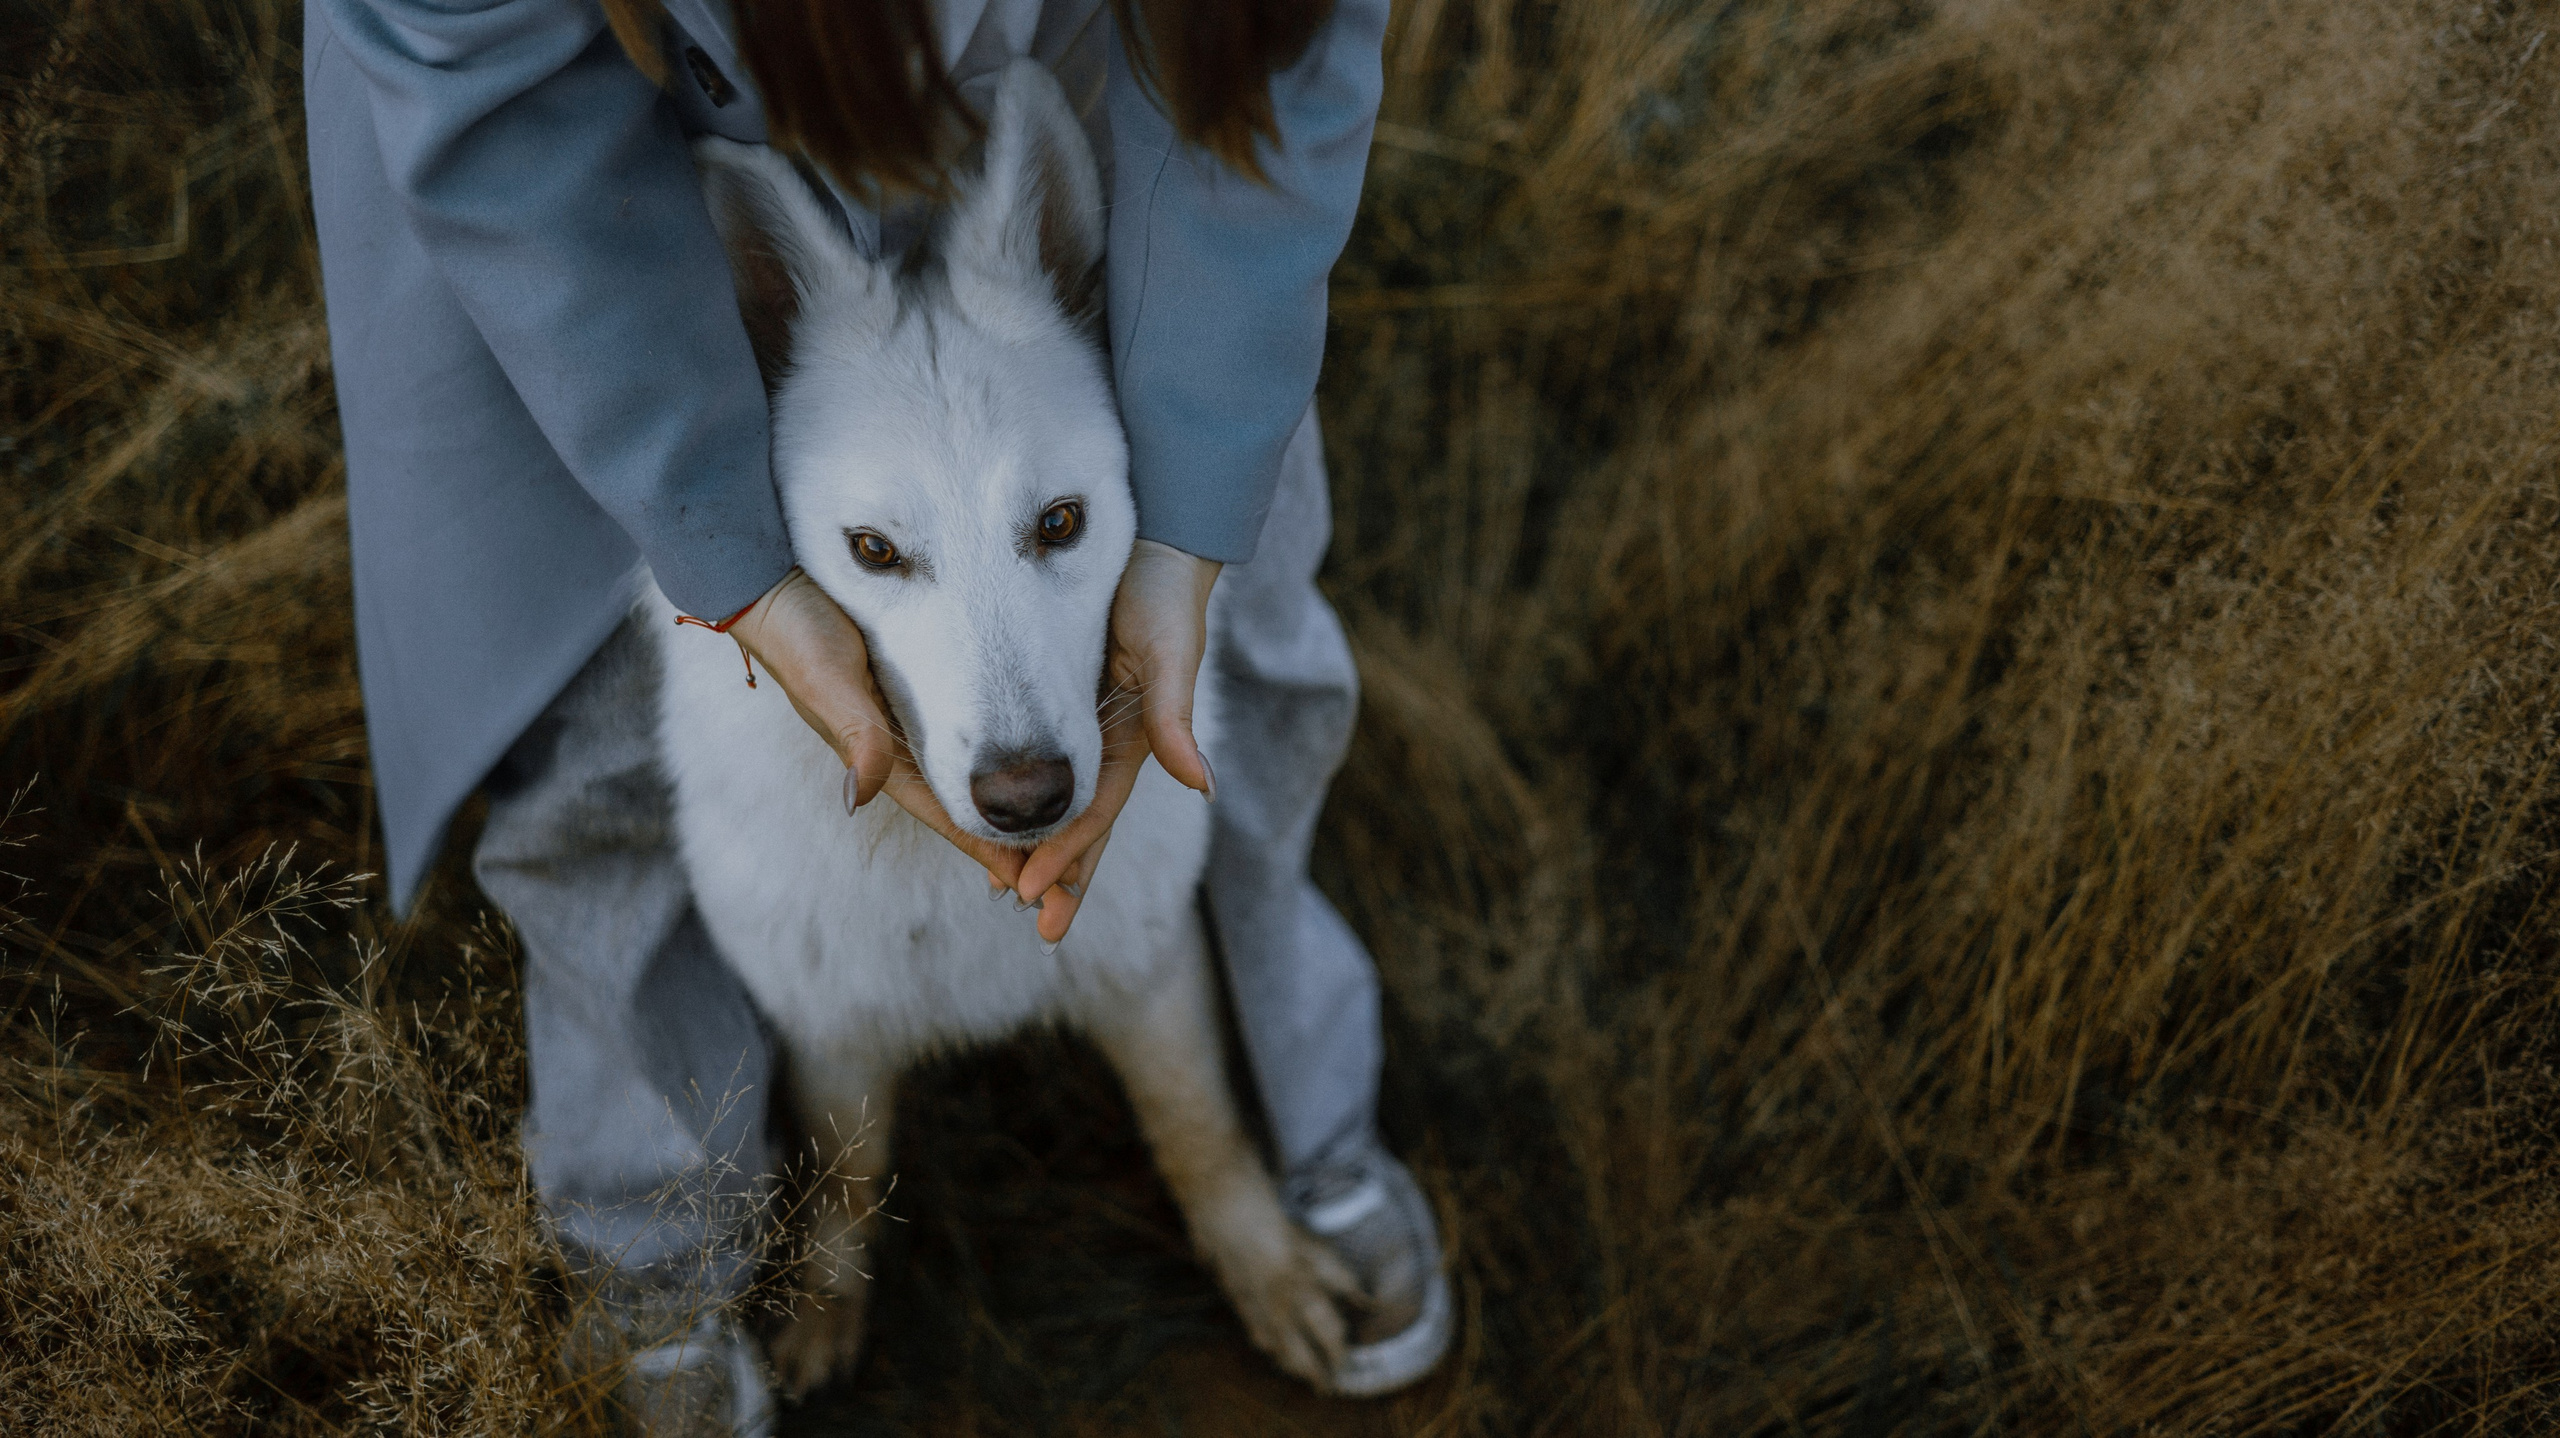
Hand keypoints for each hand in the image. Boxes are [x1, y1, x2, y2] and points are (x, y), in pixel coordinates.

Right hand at [722, 568, 1028, 892]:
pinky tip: (1019, 762)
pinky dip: (990, 759)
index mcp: (878, 755)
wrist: (773, 588)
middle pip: (962, 804)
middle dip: (1004, 838)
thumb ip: (853, 730)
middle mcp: (894, 748)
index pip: (946, 812)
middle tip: (1056, 871)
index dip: (987, 847)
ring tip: (1051, 825)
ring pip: (964, 776)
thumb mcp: (827, 679)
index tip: (1030, 883)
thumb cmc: (799, 634)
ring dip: (1003, 803)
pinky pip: (959, 736)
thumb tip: (865, 790)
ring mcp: (903, 722)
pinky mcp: (912, 691)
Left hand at [1012, 539, 1221, 941]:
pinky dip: (1021, 795)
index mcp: (1138, 736)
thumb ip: (1176, 717)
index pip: (1095, 811)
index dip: (1066, 855)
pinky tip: (995, 814)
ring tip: (1010, 890)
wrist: (1154, 538)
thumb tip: (1201, 787)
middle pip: (1083, 820)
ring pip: (1059, 798)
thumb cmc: (1164, 591)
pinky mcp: (1060, 695)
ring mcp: (1086, 721)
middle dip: (1064, 874)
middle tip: (1036, 924)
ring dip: (1039, 846)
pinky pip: (1038, 758)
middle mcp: (1112, 737)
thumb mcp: (1170, 651)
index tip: (1031, 894)